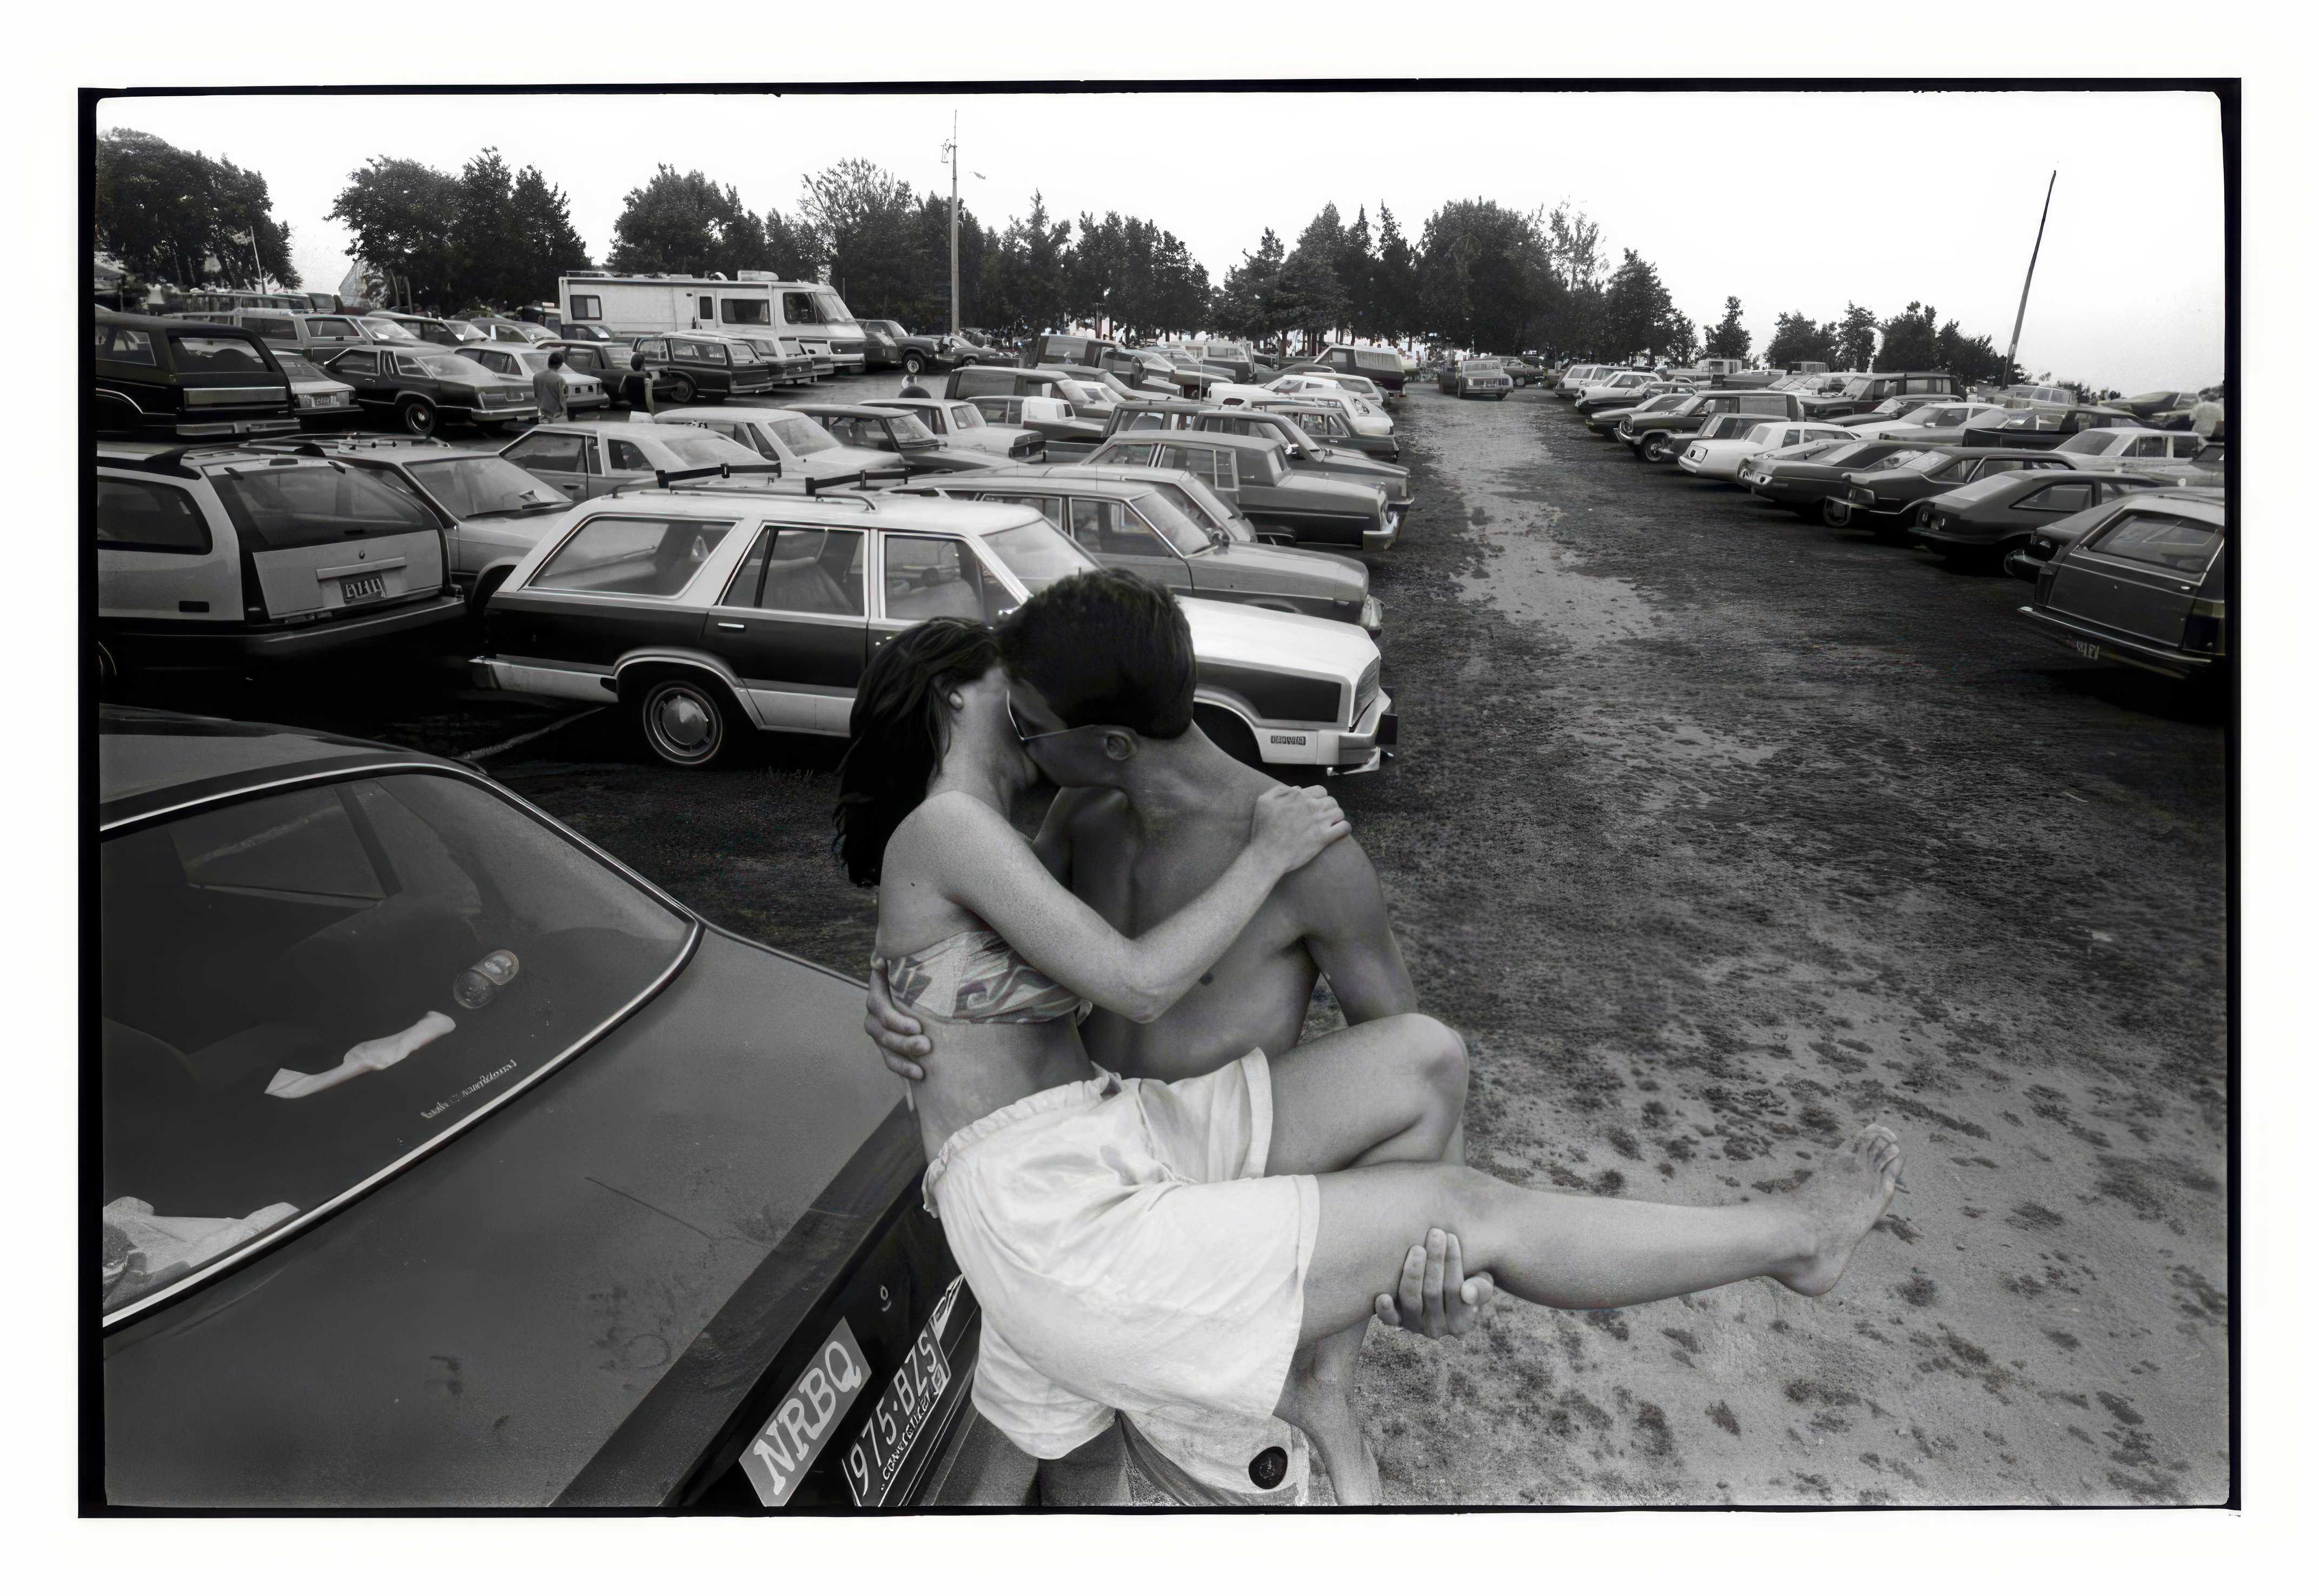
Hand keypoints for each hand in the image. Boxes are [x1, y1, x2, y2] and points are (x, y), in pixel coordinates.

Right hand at [864, 964, 930, 1081]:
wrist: (917, 983)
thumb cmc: (915, 969)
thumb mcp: (905, 961)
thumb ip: (893, 957)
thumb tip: (880, 960)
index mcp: (877, 992)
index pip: (880, 1008)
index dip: (896, 1021)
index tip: (917, 1027)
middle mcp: (874, 1014)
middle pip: (884, 1033)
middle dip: (904, 1043)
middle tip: (926, 1046)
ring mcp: (879, 1032)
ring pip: (886, 1050)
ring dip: (904, 1061)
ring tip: (922, 1069)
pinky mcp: (888, 1046)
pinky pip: (891, 1061)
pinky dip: (903, 1070)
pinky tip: (919, 1076)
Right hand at [1248, 783, 1347, 876]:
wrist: (1268, 854)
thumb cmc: (1263, 829)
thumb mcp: (1263, 801)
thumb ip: (1279, 790)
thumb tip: (1297, 789)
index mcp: (1298, 796)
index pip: (1320, 790)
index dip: (1318, 798)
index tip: (1314, 806)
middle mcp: (1311, 805)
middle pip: (1331, 800)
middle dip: (1328, 807)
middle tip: (1322, 816)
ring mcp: (1320, 821)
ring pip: (1339, 812)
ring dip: (1336, 817)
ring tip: (1330, 824)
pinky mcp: (1325, 837)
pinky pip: (1344, 827)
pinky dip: (1344, 828)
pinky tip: (1339, 831)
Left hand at [1373, 1228, 1495, 1339]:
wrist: (1442, 1296)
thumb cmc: (1464, 1284)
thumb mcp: (1480, 1286)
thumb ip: (1480, 1289)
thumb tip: (1468, 1293)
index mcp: (1460, 1323)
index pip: (1455, 1290)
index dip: (1453, 1262)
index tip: (1451, 1237)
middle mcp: (1437, 1329)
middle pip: (1433, 1293)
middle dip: (1435, 1261)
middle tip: (1435, 1234)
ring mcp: (1415, 1326)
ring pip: (1412, 1300)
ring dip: (1413, 1273)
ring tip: (1417, 1248)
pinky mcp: (1397, 1322)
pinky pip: (1390, 1319)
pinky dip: (1385, 1310)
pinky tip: (1382, 1296)